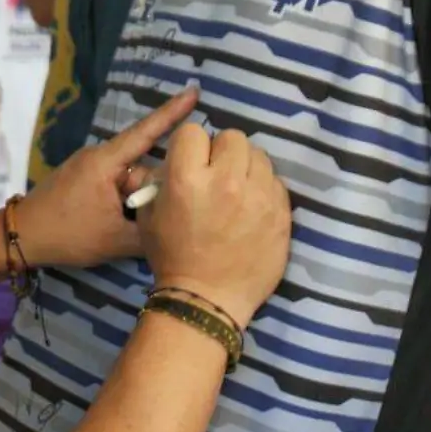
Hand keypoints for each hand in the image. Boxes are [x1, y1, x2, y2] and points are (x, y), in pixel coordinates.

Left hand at [15, 88, 198, 268]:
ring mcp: (87, 167)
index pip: (146, 132)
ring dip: (135, 201)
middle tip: (147, 220)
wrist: (20, 238)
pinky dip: (122, 202)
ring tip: (132, 227)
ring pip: (128, 180)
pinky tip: (122, 224)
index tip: (194, 91)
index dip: (172, 113)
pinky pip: (113, 184)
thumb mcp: (116, 239)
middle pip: (141, 167)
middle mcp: (97, 157)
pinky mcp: (81, 179)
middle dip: (151, 192)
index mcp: (106, 162)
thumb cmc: (68, 234)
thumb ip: (152, 228)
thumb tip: (178, 222)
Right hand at [140, 121, 292, 327]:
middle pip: (233, 137)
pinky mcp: (281, 213)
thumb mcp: (148, 215)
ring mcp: (259, 197)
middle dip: (221, 152)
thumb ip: (159, 180)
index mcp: (187, 179)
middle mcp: (226, 180)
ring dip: (246, 168)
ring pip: (259, 156)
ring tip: (238, 190)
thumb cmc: (171, 257)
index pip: (193, 132)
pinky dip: (263, 189)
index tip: (191, 162)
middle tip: (216, 175)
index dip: (190, 146)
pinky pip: (276, 182)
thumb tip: (175, 162)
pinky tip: (252, 208)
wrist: (207, 299)